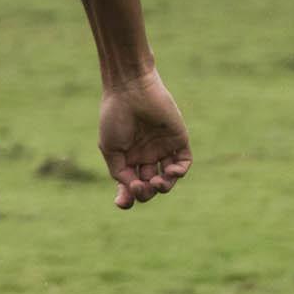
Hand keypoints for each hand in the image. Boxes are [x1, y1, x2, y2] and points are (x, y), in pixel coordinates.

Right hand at [98, 71, 191, 209]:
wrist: (130, 90)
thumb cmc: (115, 117)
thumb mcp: (110, 148)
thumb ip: (120, 171)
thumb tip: (133, 189)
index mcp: (127, 158)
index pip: (130, 185)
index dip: (127, 197)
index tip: (122, 203)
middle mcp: (145, 156)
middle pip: (149, 186)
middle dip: (145, 193)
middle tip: (141, 187)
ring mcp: (162, 149)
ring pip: (168, 178)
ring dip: (163, 186)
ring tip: (157, 183)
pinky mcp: (178, 140)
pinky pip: (183, 162)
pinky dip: (179, 172)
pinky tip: (171, 172)